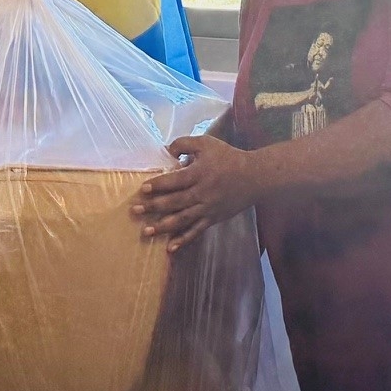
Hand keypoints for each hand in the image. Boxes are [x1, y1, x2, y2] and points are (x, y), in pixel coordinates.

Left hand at [132, 135, 260, 250]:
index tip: (142, 189)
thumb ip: (184, 144)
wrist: (255, 176)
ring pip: (182, 220)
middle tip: (135, 211)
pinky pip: (196, 231)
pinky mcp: (213, 219)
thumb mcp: (206, 143)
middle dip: (153, 207)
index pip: (175, 181)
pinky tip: (170, 247)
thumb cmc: (228, 157)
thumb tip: (166, 151)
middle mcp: (202, 193)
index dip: (158, 185)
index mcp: (199, 174)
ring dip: (163, 226)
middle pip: (174, 202)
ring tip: (146, 231)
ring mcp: (207, 209)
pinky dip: (183, 240)